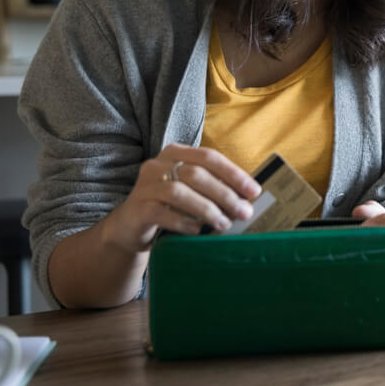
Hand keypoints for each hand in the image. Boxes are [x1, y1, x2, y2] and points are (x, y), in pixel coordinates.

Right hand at [100, 144, 261, 253]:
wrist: (130, 226)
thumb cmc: (170, 206)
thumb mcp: (192, 191)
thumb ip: (214, 188)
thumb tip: (248, 200)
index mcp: (176, 154)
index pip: (209, 157)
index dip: (234, 173)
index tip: (254, 192)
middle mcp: (158, 164)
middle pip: (196, 174)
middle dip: (225, 194)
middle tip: (244, 212)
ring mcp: (145, 185)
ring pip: (180, 192)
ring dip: (207, 209)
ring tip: (224, 224)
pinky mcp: (137, 207)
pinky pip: (162, 213)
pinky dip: (183, 222)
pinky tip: (196, 231)